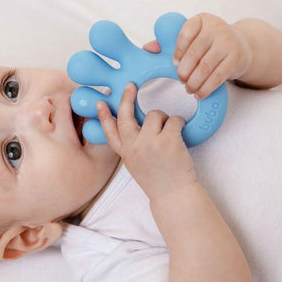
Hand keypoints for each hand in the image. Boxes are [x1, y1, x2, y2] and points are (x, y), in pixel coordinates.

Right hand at [97, 83, 196, 199]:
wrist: (174, 194)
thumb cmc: (158, 179)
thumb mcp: (136, 164)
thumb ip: (131, 147)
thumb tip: (135, 127)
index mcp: (125, 153)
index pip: (109, 132)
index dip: (103, 116)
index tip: (100, 103)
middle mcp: (134, 147)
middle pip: (125, 116)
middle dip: (126, 98)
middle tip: (130, 86)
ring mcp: (150, 143)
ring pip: (155, 114)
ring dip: (165, 118)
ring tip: (170, 131)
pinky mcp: (168, 141)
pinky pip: (174, 119)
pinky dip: (180, 122)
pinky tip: (181, 132)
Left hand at [171, 13, 251, 98]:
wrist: (241, 45)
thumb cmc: (209, 43)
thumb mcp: (191, 38)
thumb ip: (168, 43)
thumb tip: (148, 48)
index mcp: (201, 20)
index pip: (185, 34)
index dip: (177, 52)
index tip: (174, 64)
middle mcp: (216, 28)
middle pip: (194, 53)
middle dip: (184, 71)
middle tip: (181, 79)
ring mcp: (229, 43)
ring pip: (205, 67)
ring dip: (193, 82)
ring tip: (189, 88)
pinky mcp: (236, 59)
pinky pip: (217, 77)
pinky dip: (206, 88)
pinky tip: (199, 93)